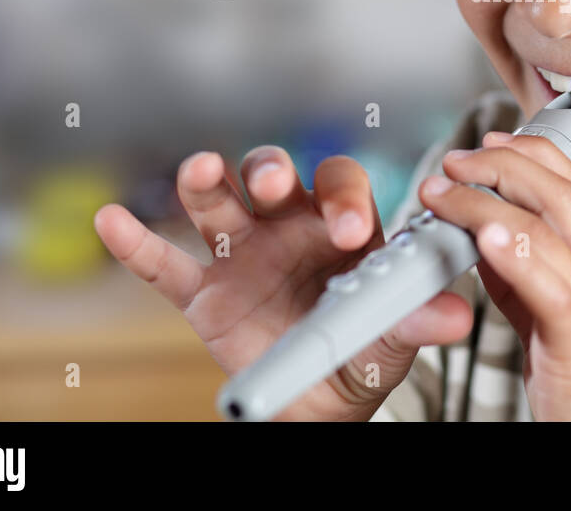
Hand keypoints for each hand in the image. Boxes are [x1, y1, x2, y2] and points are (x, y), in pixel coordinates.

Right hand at [94, 149, 472, 420]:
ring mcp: (242, 255)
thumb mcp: (394, 338)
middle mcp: (288, 228)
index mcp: (339, 228)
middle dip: (272, 174)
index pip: (340, 189)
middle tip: (276, 188)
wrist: (320, 400)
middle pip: (273, 178)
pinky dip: (137, 244)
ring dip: (207, 184)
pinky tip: (112, 220)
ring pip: (219, 205)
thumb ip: (416, 320)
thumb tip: (458, 316)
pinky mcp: (203, 294)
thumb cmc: (365, 349)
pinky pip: (164, 267)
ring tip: (202, 170)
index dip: (341, 199)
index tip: (348, 229)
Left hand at [418, 133, 570, 420]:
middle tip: (455, 161)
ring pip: (550, 227)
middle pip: (561, 191)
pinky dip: (516, 255)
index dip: (529, 154)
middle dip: (502, 164)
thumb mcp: (556, 321)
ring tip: (445, 192)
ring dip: (487, 202)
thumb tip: (484, 238)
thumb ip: (524, 279)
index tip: (488, 142)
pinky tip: (484, 238)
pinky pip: (550, 287)